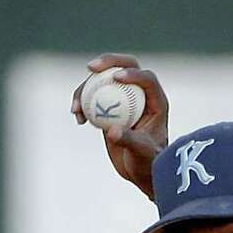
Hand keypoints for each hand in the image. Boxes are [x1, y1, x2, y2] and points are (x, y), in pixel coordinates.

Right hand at [72, 54, 169, 199]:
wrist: (138, 170)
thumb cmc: (147, 162)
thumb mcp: (141, 153)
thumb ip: (129, 140)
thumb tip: (111, 130)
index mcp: (155, 101)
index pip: (147, 79)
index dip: (132, 74)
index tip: (116, 77)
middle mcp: (140, 94)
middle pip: (124, 67)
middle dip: (107, 62)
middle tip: (90, 67)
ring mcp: (123, 98)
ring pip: (104, 80)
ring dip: (87, 87)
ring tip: (76, 106)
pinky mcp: (109, 106)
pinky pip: (93, 97)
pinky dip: (83, 103)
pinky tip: (77, 116)